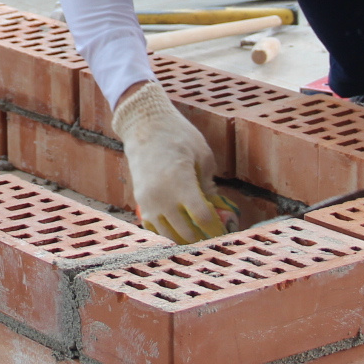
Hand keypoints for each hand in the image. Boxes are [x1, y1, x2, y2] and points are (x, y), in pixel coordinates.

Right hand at [112, 82, 236, 242]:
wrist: (144, 125)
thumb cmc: (178, 135)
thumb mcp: (203, 154)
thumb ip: (208, 182)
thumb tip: (214, 204)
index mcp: (181, 183)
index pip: (202, 218)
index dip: (215, 228)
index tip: (224, 230)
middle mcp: (162, 197)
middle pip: (185, 232)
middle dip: (202, 236)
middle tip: (213, 236)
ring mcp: (148, 201)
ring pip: (167, 234)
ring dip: (183, 238)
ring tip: (197, 236)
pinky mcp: (140, 200)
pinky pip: (153, 227)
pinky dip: (166, 232)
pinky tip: (177, 230)